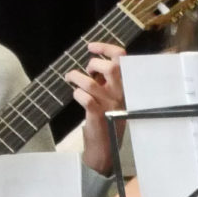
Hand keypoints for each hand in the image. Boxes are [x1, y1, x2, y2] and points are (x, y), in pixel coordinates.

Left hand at [70, 40, 128, 175]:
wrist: (105, 150)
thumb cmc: (107, 120)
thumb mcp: (112, 98)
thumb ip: (107, 81)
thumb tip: (94, 63)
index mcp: (126, 87)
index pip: (122, 59)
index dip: (106, 48)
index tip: (91, 47)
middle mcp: (122, 95)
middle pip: (112, 67)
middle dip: (93, 63)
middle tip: (85, 69)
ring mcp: (111, 106)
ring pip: (92, 83)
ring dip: (77, 77)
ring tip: (71, 78)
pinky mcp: (98, 116)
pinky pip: (85, 98)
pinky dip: (77, 94)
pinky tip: (76, 95)